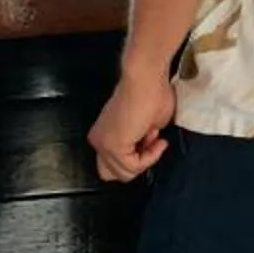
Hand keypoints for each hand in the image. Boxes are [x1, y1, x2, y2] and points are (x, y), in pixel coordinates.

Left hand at [87, 64, 176, 183]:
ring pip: (125, 173)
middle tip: (150, 144)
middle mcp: (98, 141)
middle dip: (137, 165)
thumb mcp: (148, 126)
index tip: (152, 137)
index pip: (116, 164)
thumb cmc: (151, 93)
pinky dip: (150, 158)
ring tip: (154, 135)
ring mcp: (103, 145)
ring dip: (147, 159)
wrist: (146, 78)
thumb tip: (145, 148)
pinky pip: (133, 167)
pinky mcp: (113, 147)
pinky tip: (156, 139)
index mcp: (103, 134)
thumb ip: (141, 143)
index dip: (139, 157)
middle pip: (114, 174)